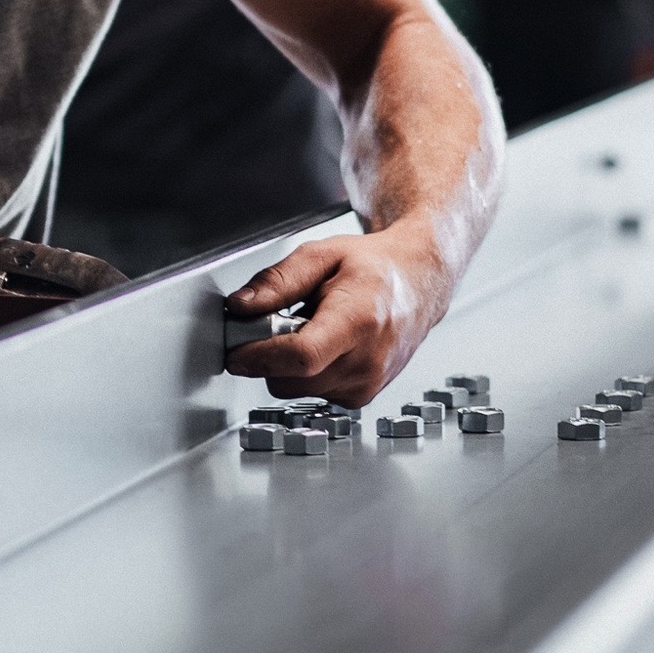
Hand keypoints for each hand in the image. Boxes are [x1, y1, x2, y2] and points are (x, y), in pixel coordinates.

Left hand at [222, 224, 454, 406]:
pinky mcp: (362, 397)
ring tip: (309, 329)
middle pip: (291, 380)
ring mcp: (367, 384)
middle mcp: (367, 362)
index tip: (235, 350)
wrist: (418, 283)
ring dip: (287, 365)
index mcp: (359, 321)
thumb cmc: (373, 267)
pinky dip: (306, 373)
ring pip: (296, 390)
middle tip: (274, 323)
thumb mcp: (321, 255)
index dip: (260, 356)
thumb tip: (240, 307)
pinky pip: (312, 393)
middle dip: (267, 356)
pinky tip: (324, 345)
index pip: (302, 356)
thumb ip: (277, 281)